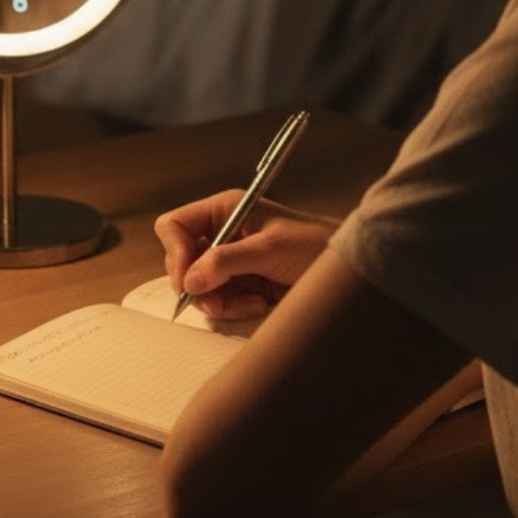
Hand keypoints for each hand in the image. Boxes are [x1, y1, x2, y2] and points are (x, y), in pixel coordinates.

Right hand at [154, 190, 339, 319]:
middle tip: (220, 299)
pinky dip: (234, 308)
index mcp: (225, 210)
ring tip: (252, 301)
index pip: (174, 226)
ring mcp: (230, 260)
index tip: (190, 280)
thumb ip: (227, 261)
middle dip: (200, 285)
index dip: (176, 253)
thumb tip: (190, 280)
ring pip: (198, 287)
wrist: (344, 270)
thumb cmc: (314, 245)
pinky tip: (259, 302)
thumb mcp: (270, 249)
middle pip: (181, 262)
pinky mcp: (240, 284)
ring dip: (220, 301)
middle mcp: (222, 233)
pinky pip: (218, 302)